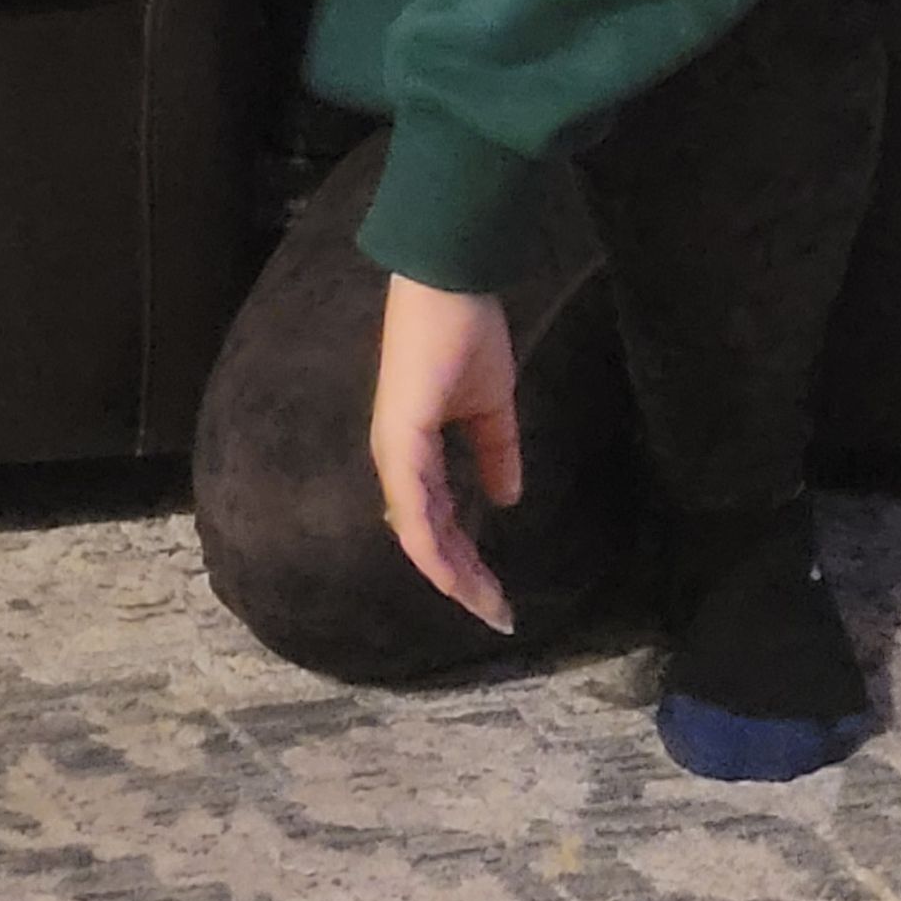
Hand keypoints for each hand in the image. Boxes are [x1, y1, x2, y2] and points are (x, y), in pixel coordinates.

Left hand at [370, 273, 519, 635]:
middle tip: (498, 614)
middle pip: (424, 535)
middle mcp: (398, 456)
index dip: (464, 559)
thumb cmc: (465, 336)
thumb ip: (495, 452)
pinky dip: (429, 543)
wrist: (450, 286)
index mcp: (415, 450)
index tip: (497, 595)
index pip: (434, 520)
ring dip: (451, 571)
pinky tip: (452, 574)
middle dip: (463, 579)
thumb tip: (506, 498)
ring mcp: (395, 448)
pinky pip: (411, 504)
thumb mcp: (490, 407)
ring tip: (486, 605)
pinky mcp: (400, 437)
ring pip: (415, 530)